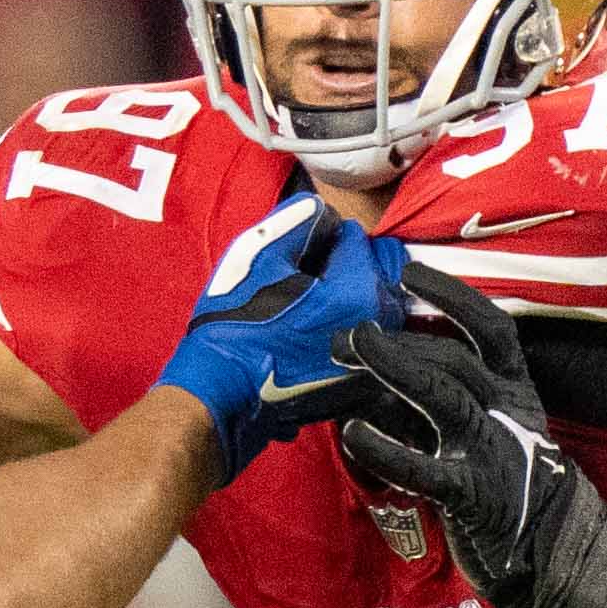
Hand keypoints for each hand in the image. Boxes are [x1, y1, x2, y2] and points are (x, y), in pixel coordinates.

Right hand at [149, 201, 408, 479]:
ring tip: (313, 304)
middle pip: (379, 271)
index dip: (325, 236)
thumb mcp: (257, 256)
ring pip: (380, 307)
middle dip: (349, 265)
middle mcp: (382, 328)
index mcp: (360, 291)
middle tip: (308, 276)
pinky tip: (315, 336)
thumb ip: (300, 219)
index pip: (357, 237)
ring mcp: (377, 362)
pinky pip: (372, 341)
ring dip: (355, 296)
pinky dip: (353, 329)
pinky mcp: (365, 386)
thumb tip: (325, 211)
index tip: (300, 254)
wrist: (224, 396)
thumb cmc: (235, 326)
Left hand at [337, 270, 606, 607]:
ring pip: (443, 394)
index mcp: (515, 391)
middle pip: (452, 356)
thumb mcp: (489, 432)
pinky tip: (351, 434)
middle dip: (398, 336)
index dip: (451, 295)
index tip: (408, 270)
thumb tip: (373, 373)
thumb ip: (439, 402)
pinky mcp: (472, 495)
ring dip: (395, 365)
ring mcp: (491, 451)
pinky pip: (425, 466)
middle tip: (345, 330)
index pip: (489, 328)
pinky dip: (387, 449)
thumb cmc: (512, 490)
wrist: (557, 556)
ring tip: (348, 347)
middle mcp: (506, 411)